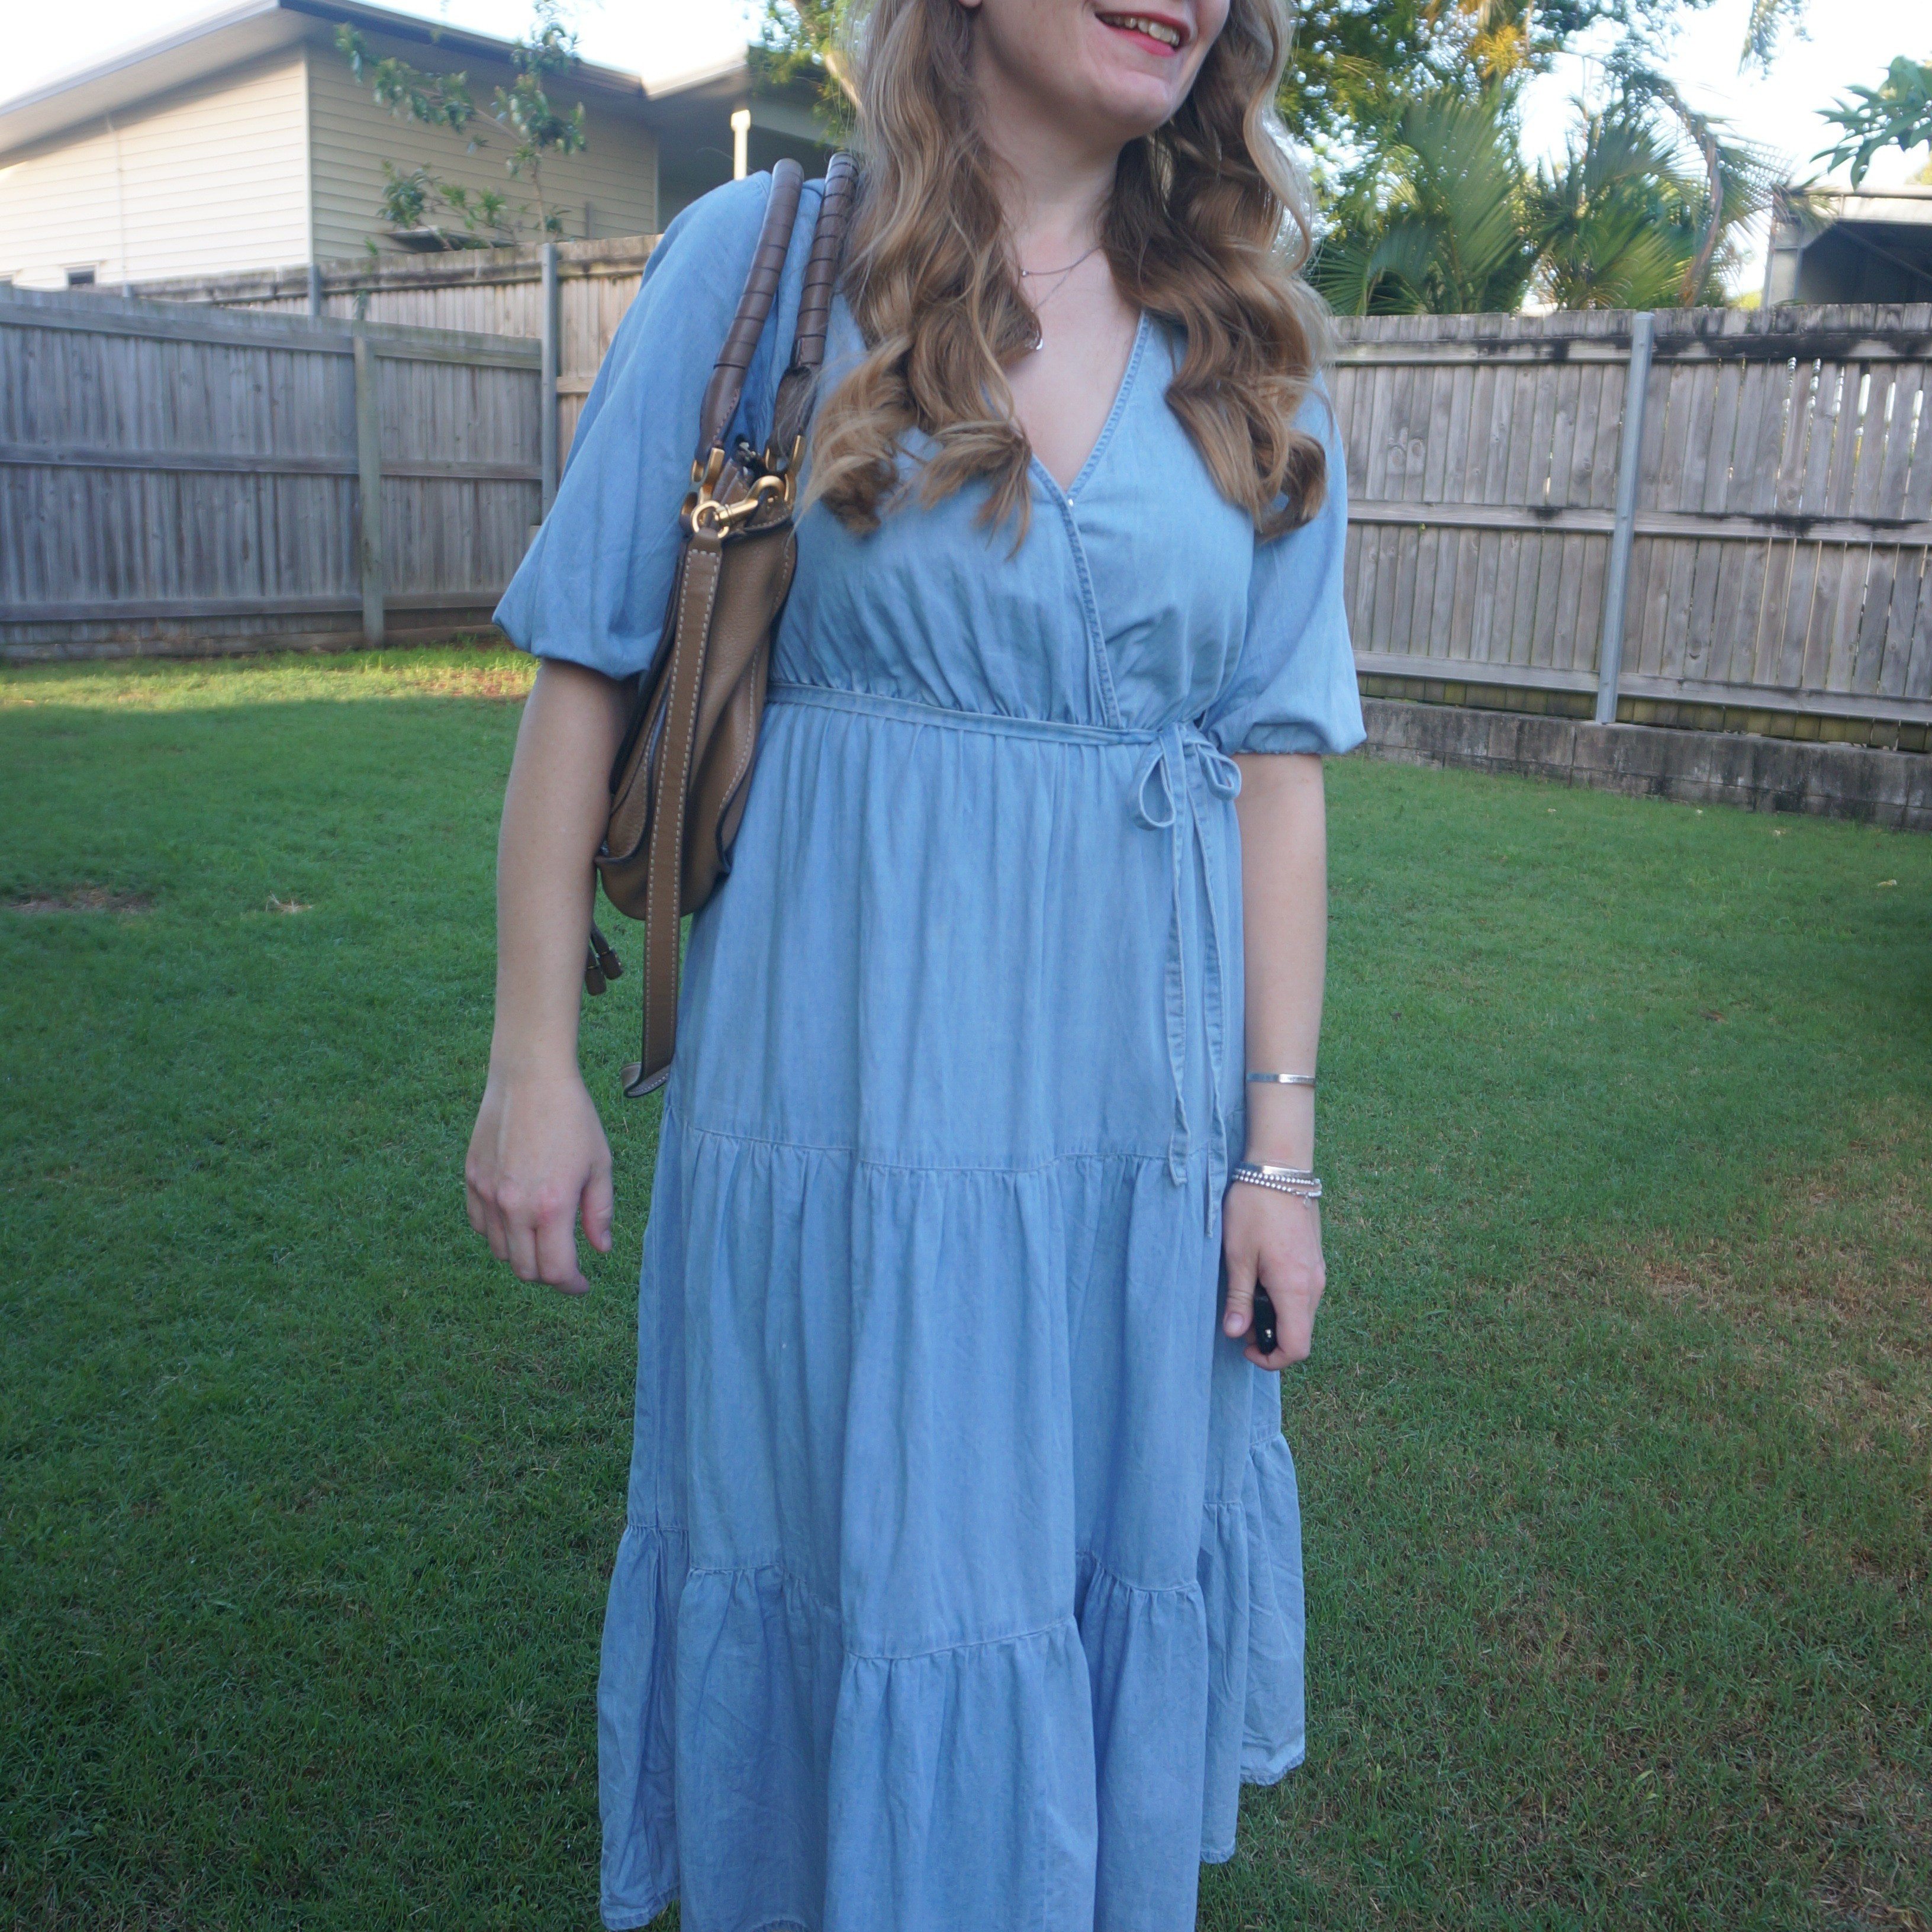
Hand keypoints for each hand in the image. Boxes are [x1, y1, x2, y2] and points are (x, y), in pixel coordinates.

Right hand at [465, 1069, 613, 1294]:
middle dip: (549, 1274)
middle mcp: (514, 1207)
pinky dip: (498, 1232)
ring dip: (523, 1253)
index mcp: (552, 1206)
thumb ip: (599, 1212)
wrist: (529, 1077)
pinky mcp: (471, 1179)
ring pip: (500, 1251)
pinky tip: (517, 1217)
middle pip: (525, 1270)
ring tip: (542, 1236)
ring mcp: (488, 1194)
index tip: (582, 1284)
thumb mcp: (600, 1164)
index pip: (555, 1271)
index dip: (571, 1285)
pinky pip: (479, 1225)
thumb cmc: (572, 1116)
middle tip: (565, 1262)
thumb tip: (600, 1249)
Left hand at [1221, 1182, 1323, 1369]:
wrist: (1281, 1167)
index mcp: (1295, 1289)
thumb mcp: (1238, 1255)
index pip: (1296, 1347)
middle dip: (1271, 1339)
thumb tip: (1236, 1333)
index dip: (1271, 1359)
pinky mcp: (1315, 1259)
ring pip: (1302, 1314)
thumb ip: (1239, 1298)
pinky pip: (1304, 1294)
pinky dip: (1284, 1300)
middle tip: (1240, 1321)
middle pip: (1301, 1333)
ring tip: (1247, 1297)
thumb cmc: (1255, 1208)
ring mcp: (1318, 1271)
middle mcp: (1314, 1285)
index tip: (1245, 1346)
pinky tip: (1261, 1279)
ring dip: (1277, 1318)